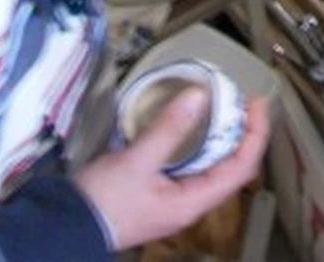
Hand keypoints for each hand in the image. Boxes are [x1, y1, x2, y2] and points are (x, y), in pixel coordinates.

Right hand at [74, 90, 272, 249]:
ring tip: (220, 108)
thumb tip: (200, 95)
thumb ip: (169, 129)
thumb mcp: (137, 161)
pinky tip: (187, 126)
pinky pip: (188, 167)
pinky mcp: (157, 195)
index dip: (255, 135)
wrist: (66, 228)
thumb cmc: (104, 200)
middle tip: (242, 103)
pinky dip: (195, 144)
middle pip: (231, 169)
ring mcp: (173, 202)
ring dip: (220, 138)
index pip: (241, 168)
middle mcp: (190, 204)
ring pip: (209, 168)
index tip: (257, 104)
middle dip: (242, 134)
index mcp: (193, 202)